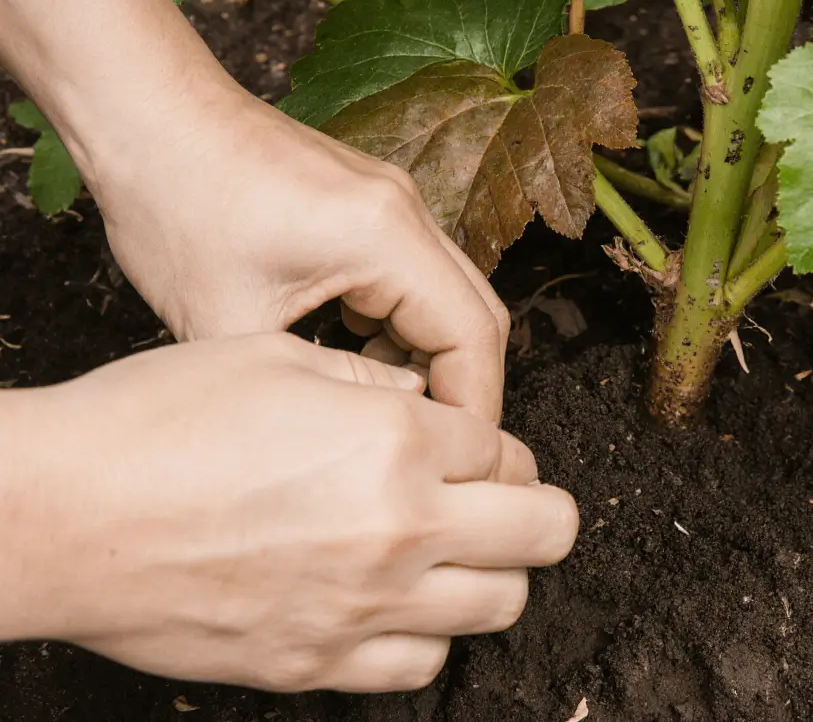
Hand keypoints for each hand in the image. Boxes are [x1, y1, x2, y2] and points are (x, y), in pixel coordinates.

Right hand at [2, 334, 576, 691]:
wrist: (58, 517)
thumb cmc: (150, 424)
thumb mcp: (274, 358)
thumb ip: (371, 383)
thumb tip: (421, 403)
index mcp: (396, 440)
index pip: (507, 449)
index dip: (489, 445)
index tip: (466, 450)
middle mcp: (400, 527)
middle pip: (544, 529)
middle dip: (535, 507)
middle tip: (501, 500)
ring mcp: (364, 604)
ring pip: (502, 604)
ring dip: (493, 573)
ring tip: (454, 554)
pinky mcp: (317, 663)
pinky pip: (421, 664)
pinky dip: (426, 634)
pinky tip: (396, 605)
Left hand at [83, 87, 510, 420]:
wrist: (145, 113)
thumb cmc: (173, 199)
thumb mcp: (224, 323)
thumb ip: (303, 387)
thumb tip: (353, 436)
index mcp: (385, 237)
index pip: (473, 336)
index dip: (473, 406)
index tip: (454, 459)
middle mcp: (406, 211)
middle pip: (477, 315)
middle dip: (460, 387)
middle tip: (429, 446)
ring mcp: (393, 202)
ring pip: (448, 297)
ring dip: (427, 355)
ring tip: (379, 405)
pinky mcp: (370, 204)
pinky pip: (413, 275)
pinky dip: (399, 323)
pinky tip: (349, 352)